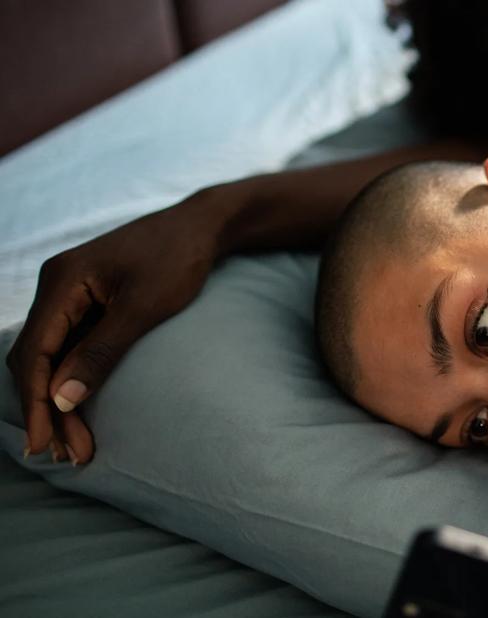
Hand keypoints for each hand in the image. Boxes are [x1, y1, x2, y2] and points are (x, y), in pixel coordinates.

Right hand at [6, 203, 220, 463]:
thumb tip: (62, 399)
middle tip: (69, 455)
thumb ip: (101, 351)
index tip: (45, 444)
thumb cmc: (178, 260)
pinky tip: (81, 410)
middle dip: (47, 409)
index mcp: (61, 281)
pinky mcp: (86, 301)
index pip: (33, 352)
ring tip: (74, 445)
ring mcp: (69, 293)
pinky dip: (72, 379)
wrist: (202, 227)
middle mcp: (55, 286)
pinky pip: (68, 347)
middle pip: (34, 358)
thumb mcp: (144, 307)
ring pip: (49, 356)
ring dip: (58, 399)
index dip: (36, 402)